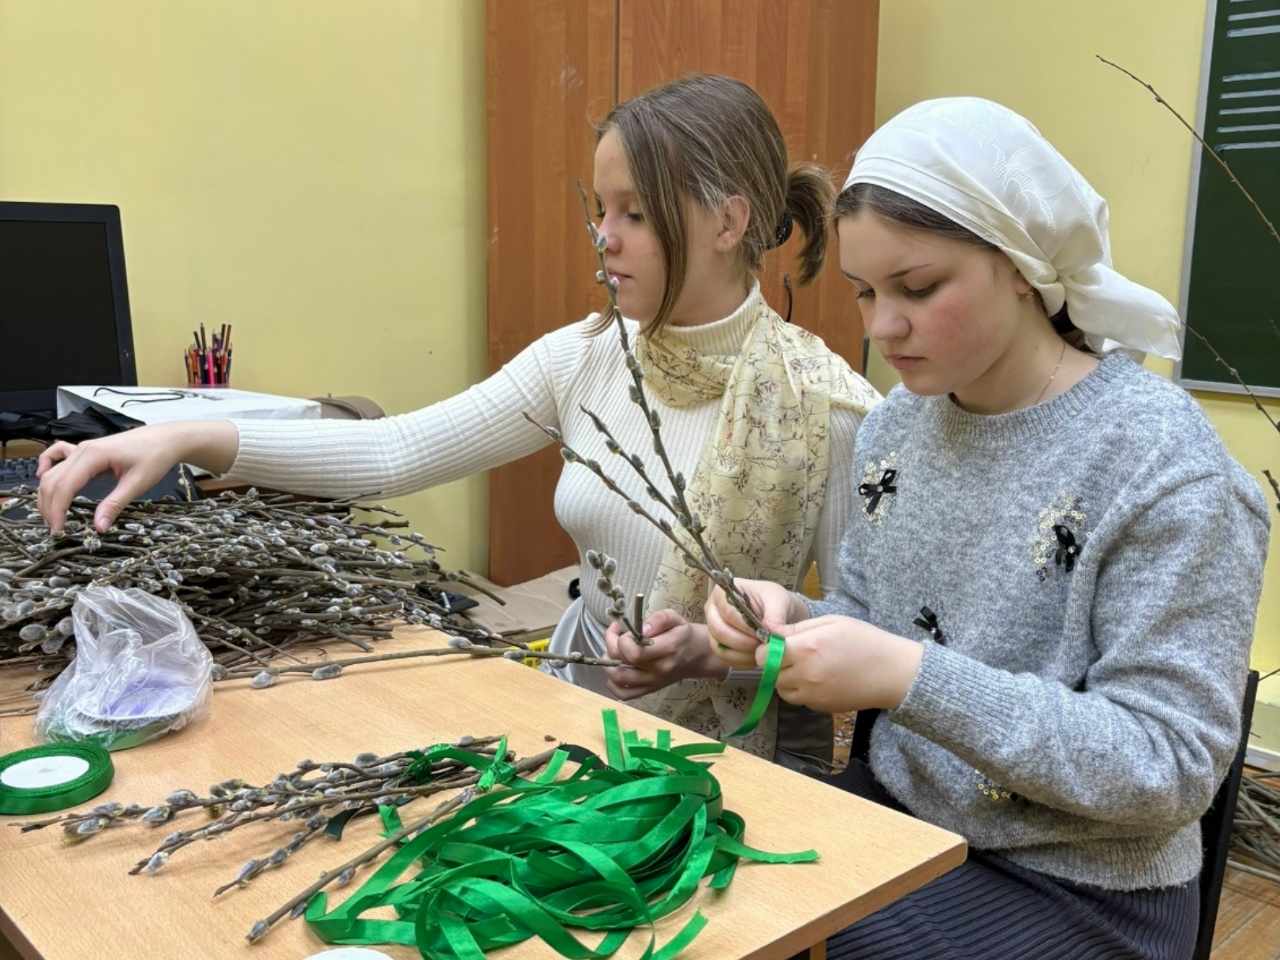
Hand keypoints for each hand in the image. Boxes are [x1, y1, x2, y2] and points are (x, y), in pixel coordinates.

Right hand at [36, 420, 238, 533]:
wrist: (166, 439)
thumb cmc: (155, 456)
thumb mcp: (137, 483)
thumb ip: (115, 504)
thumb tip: (99, 527)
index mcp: (93, 456)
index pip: (65, 486)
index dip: (58, 510)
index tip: (59, 530)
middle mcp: (82, 449)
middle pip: (53, 480)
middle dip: (49, 506)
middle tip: (55, 529)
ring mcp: (82, 448)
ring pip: (53, 471)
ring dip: (47, 493)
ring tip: (52, 516)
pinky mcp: (87, 450)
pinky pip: (58, 454)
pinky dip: (47, 465)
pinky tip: (43, 477)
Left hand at [602, 608, 727, 700]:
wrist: (698, 655)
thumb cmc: (683, 634)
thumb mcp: (675, 618)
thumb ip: (659, 619)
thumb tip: (643, 629)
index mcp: (667, 650)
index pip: (634, 653)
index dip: (622, 640)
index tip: (624, 629)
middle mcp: (659, 670)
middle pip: (623, 664)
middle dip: (611, 645)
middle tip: (615, 634)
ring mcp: (653, 682)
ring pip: (619, 680)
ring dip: (608, 664)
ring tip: (611, 651)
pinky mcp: (649, 690)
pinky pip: (625, 694)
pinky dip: (612, 684)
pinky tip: (615, 669)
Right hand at [704, 578, 806, 670]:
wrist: (776, 614)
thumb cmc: (773, 601)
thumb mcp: (779, 600)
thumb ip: (776, 613)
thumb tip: (772, 630)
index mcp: (722, 593)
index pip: (728, 612)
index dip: (746, 626)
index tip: (764, 632)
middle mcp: (712, 611)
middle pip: (720, 631)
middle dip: (744, 642)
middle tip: (764, 645)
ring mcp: (713, 630)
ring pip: (721, 648)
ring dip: (744, 654)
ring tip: (763, 651)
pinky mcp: (719, 646)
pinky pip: (726, 659)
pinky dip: (743, 662)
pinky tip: (758, 657)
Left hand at [765, 616, 924, 713]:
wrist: (892, 672)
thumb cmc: (865, 640)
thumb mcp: (832, 622)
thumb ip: (798, 629)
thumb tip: (773, 633)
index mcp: (805, 649)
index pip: (764, 655)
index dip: (767, 649)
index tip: (777, 644)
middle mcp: (805, 674)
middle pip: (770, 674)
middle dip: (775, 664)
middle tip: (791, 655)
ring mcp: (813, 694)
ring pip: (782, 690)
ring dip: (786, 679)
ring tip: (805, 667)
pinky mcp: (821, 707)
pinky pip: (800, 700)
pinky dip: (802, 691)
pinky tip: (818, 679)